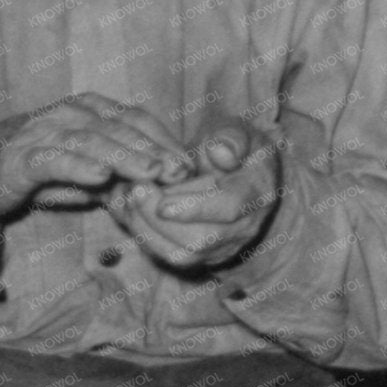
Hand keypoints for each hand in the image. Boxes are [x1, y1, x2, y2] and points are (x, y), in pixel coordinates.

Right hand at [0, 95, 193, 225]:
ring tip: (150, 173)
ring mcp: (43, 133)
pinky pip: (53, 160)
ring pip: (90, 141)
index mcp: (90, 109)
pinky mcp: (20, 159)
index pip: (137, 119)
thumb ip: (126, 171)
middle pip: (119, 128)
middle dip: (153, 150)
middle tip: (178, 171)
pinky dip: (79, 168)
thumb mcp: (94, 168)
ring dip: (124, 157)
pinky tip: (100, 178)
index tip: (190, 164)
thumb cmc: (46, 170)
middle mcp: (68, 113)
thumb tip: (169, 183)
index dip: (165, 139)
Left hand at [109, 115, 281, 273]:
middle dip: (160, 220)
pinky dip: (144, 234)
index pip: (230, 208)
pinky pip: (169, 256)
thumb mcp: (235, 129)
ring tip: (129, 197)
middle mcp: (245, 227)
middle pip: (201, 240)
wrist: (231, 166)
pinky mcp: (202, 255)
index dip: (195, 208)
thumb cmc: (230, 144)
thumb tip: (221, 153)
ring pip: (182, 254)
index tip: (162, 203)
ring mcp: (224, 245)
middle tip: (134, 190)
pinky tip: (131, 209)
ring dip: (148, 229)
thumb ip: (230, 136)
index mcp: (258, 192)